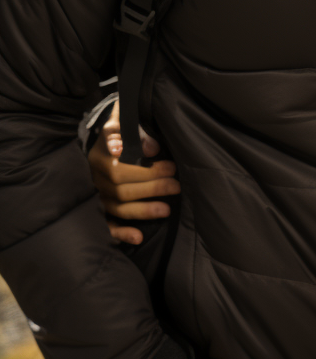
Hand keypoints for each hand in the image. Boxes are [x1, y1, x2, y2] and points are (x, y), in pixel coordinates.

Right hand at [88, 100, 180, 245]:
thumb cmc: (124, 129)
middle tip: (175, 182)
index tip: (159, 155)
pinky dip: (122, 233)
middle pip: (121, 187)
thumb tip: (153, 149)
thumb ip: (138, 131)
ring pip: (118, 206)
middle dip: (151, 186)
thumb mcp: (127, 121)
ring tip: (167, 209)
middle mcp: (97, 175)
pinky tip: (138, 238)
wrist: (110, 136)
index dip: (141, 166)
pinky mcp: (102, 208)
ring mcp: (98, 193)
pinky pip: (108, 225)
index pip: (118, 163)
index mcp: (101, 153)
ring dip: (143, 210)